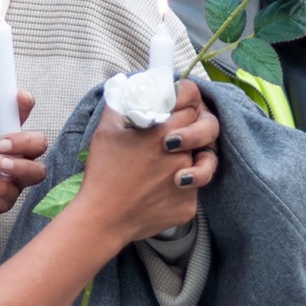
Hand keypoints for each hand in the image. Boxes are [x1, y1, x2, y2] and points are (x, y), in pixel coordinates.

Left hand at [0, 91, 46, 227]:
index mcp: (2, 137)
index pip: (20, 118)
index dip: (25, 106)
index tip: (21, 98)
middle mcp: (12, 156)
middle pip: (39, 144)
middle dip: (25, 141)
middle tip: (0, 144)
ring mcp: (11, 178)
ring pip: (37, 171)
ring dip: (21, 166)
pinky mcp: (4, 199)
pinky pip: (14, 193)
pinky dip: (2, 186)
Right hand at [78, 81, 214, 242]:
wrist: (103, 219)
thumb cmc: (103, 173)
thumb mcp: (106, 130)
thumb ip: (119, 103)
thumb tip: (125, 87)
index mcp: (164, 131)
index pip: (192, 104)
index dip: (186, 101)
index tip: (178, 104)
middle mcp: (182, 155)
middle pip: (202, 129)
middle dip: (190, 127)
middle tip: (171, 133)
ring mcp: (189, 183)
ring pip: (201, 160)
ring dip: (190, 157)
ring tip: (171, 162)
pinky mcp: (188, 205)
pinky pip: (193, 190)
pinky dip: (180, 187)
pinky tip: (159, 189)